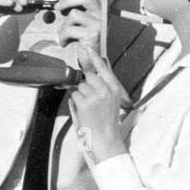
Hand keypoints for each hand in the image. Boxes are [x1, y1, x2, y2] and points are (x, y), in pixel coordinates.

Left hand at [56, 0, 106, 53]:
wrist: (94, 62)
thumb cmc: (87, 42)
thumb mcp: (86, 23)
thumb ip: (82, 10)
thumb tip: (66, 0)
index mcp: (103, 10)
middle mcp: (104, 16)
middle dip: (68, 1)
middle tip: (59, 7)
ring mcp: (99, 25)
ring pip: (74, 14)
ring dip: (64, 24)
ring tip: (64, 32)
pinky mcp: (93, 34)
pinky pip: (70, 29)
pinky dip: (63, 36)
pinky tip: (65, 41)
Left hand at [68, 43, 128, 161]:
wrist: (106, 141)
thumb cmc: (106, 124)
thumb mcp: (110, 103)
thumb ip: (101, 88)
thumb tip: (86, 78)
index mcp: (115, 89)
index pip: (103, 68)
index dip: (94, 58)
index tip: (87, 48)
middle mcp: (107, 90)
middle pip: (88, 76)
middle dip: (84, 85)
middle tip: (88, 99)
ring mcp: (96, 96)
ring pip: (79, 87)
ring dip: (79, 96)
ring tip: (87, 109)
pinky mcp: (86, 103)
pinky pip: (74, 96)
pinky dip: (75, 103)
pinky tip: (83, 112)